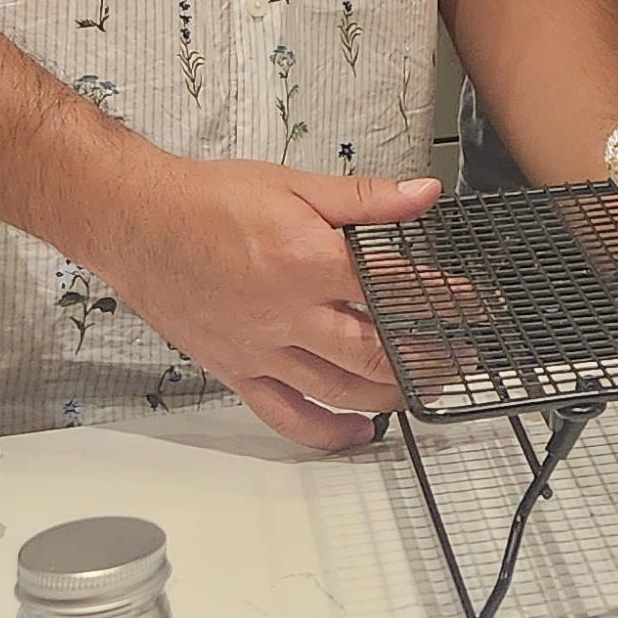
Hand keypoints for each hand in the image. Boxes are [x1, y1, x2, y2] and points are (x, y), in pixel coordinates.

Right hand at [100, 158, 441, 450]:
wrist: (138, 222)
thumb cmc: (209, 200)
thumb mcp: (296, 184)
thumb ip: (365, 197)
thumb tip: (423, 195)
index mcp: (311, 262)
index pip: (398, 288)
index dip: (447, 299)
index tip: (478, 306)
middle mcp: (291, 315)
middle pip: (379, 350)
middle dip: (431, 357)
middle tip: (465, 358)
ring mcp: (264, 350)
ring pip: (342, 389)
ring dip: (394, 394)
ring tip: (428, 390)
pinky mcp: (238, 371)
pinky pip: (287, 416)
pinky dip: (327, 432)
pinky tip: (358, 433)